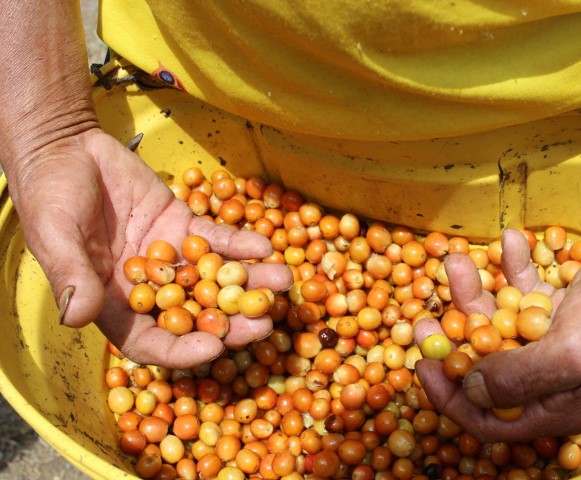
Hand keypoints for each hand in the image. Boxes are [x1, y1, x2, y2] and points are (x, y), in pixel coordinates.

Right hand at [11, 128, 292, 367]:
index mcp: (113, 303)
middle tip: (266, 323)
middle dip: (231, 322)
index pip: (151, 340)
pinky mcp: (183, 226)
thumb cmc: (49, 196)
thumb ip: (70, 275)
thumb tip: (77, 317)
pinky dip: (240, 244)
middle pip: (194, 316)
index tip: (214, 349)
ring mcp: (170, 258)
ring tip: (283, 282)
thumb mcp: (54, 235)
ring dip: (248, 283)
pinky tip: (264, 245)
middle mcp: (147, 288)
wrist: (68, 150)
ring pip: (213, 279)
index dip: (182, 350)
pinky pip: (215, 239)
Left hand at [414, 227, 580, 441]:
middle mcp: (551, 378)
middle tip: (423, 314)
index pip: (492, 419)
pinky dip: (510, 270)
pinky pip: (521, 293)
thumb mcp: (570, 355)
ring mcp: (553, 341)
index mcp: (557, 406)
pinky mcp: (556, 308)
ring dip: (474, 294)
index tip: (424, 366)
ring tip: (457, 260)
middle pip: (486, 367)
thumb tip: (470, 391)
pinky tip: (507, 243)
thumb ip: (517, 379)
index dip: (452, 399)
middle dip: (454, 338)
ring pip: (497, 324)